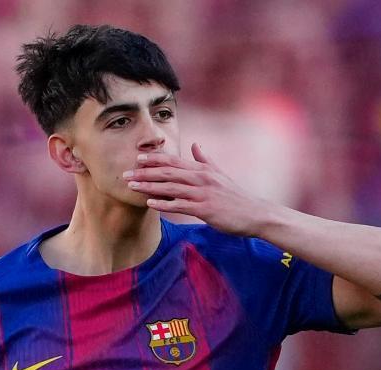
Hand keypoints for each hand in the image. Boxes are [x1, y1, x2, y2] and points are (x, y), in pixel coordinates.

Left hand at [124, 142, 274, 236]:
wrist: (255, 213)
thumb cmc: (236, 196)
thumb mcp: (220, 174)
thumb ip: (205, 160)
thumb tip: (196, 145)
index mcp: (202, 169)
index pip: (174, 161)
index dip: (154, 159)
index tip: (137, 158)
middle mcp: (201, 178)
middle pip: (167, 172)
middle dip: (145, 172)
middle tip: (125, 173)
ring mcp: (202, 194)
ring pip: (170, 188)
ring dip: (149, 186)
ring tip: (132, 186)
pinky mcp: (205, 209)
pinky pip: (180, 205)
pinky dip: (164, 204)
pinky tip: (150, 203)